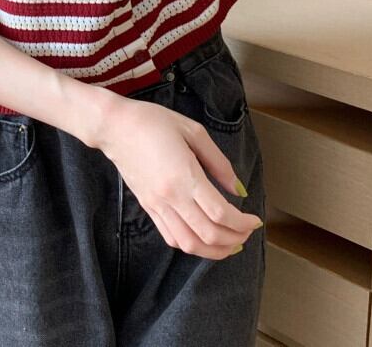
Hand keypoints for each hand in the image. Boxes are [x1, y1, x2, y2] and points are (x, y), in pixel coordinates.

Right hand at [96, 97, 262, 259]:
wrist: (115, 126)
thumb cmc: (154, 121)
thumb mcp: (193, 131)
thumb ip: (218, 162)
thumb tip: (238, 189)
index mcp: (185, 175)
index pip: (220, 213)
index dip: (242, 222)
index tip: (255, 219)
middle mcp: (170, 196)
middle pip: (208, 234)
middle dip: (234, 239)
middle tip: (247, 232)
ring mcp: (157, 205)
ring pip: (189, 244)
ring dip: (214, 250)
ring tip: (230, 243)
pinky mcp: (147, 207)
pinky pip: (171, 237)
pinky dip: (192, 245)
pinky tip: (203, 238)